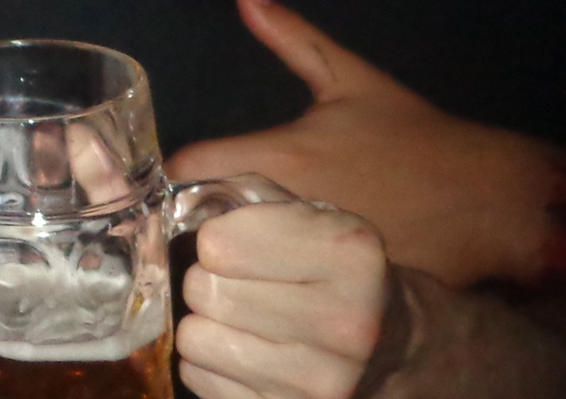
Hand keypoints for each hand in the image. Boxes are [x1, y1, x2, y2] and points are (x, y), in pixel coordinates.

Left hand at [168, 0, 560, 289]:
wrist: (491, 200)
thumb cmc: (416, 137)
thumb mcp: (353, 80)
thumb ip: (293, 37)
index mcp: (282, 155)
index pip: (191, 168)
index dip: (175, 173)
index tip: (180, 176)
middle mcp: (287, 211)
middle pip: (203, 226)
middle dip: (199, 223)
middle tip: (212, 216)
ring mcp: (309, 263)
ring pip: (238, 270)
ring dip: (234, 263)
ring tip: (250, 253)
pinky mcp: (334, 300)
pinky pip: (279, 302)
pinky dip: (272, 296)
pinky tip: (285, 285)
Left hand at [179, 194, 388, 398]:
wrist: (393, 346)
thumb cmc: (337, 269)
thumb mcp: (312, 214)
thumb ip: (243, 192)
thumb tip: (172, 186)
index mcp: (351, 255)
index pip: (218, 243)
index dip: (219, 235)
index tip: (243, 241)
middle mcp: (345, 324)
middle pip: (202, 290)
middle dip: (212, 279)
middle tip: (242, 282)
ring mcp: (321, 383)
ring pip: (195, 339)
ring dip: (208, 324)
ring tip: (244, 318)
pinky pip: (199, 379)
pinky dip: (212, 364)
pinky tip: (250, 351)